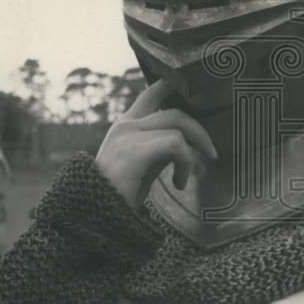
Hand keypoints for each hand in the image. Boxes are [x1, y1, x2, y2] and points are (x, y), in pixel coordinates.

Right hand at [95, 79, 216, 209]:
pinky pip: (175, 144)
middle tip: (211, 154)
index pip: (150, 94)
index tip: (191, 89)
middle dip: (199, 131)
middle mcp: (127, 125)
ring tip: (184, 179)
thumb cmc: (118, 195)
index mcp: (126, 126)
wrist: (92, 217)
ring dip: (193, 152)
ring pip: (178, 125)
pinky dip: (185, 164)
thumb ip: (160, 148)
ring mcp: (129, 135)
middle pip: (174, 111)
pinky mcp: (135, 151)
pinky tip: (179, 184)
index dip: (171, 86)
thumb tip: (188, 142)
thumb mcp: (143, 165)